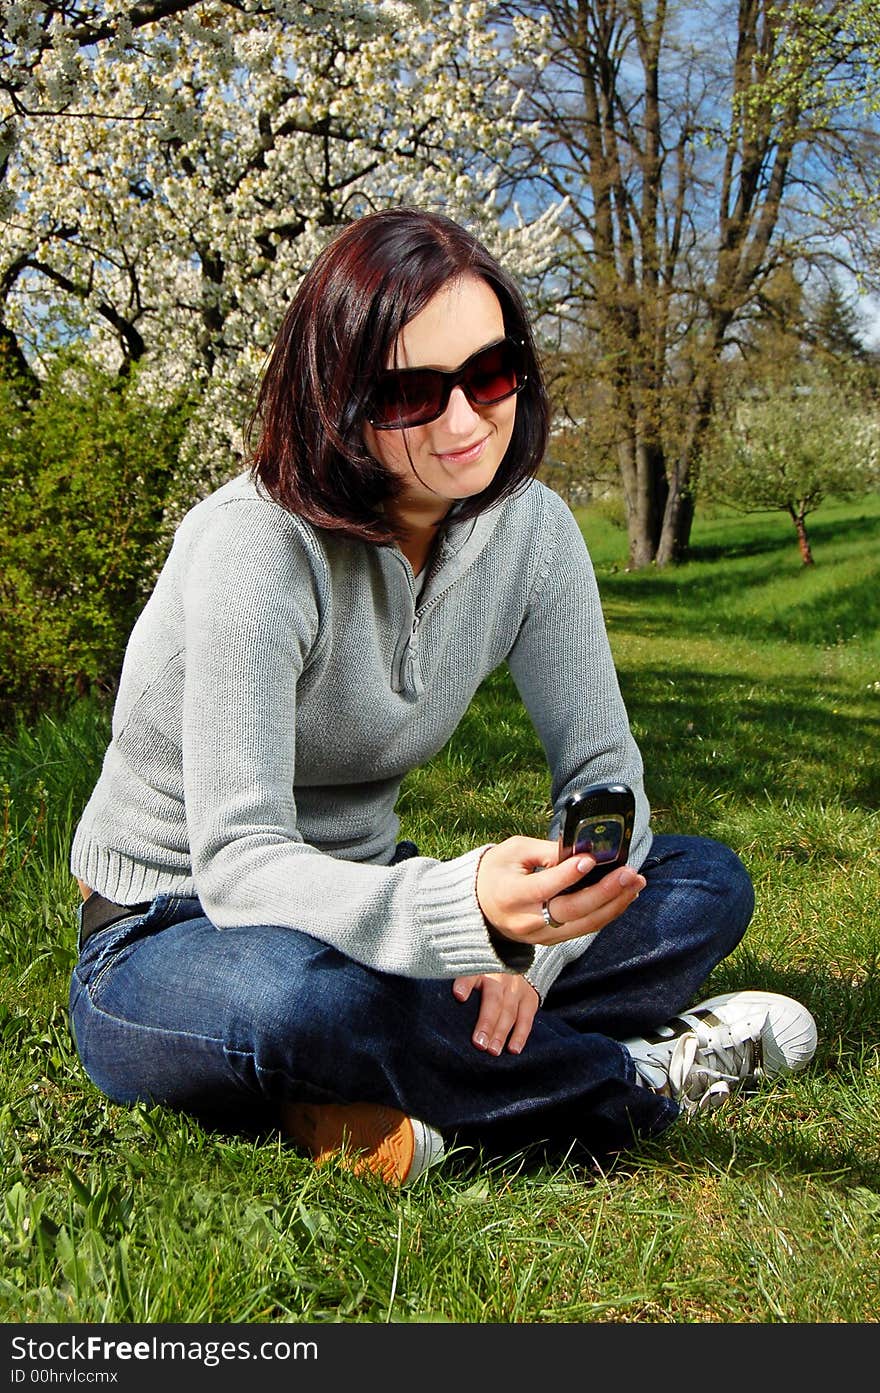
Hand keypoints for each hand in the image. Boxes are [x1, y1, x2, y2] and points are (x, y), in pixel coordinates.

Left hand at [452, 972, 539, 1054]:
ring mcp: (517, 988)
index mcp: (482, 968)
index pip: (472, 975)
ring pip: (509, 1012)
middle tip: (479, 1043)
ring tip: (493, 1051)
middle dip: (486, 1023)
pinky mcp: (530, 998)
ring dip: (501, 1033)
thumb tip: (452, 999)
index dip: (465, 984)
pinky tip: (514, 1049)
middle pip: (494, 1000)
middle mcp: (501, 977)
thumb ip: (462, 983)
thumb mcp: (471, 970)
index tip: (459, 995)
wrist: (515, 963)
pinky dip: (520, 1035)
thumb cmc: (485, 972)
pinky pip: (526, 1019)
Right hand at [476, 835, 645, 945]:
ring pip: (584, 925)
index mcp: (511, 894)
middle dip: (605, 892)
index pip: (545, 886)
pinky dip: (607, 913)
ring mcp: (540, 936)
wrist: (478, 908)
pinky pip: (584, 929)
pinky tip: (624, 896)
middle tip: (630, 873)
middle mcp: (526, 921)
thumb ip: (546, 851)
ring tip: (636, 883)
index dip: (569, 874)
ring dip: (615, 905)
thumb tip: (581, 850)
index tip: (591, 859)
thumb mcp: (513, 852)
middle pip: (572, 911)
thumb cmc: (496, 872)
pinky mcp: (552, 941)